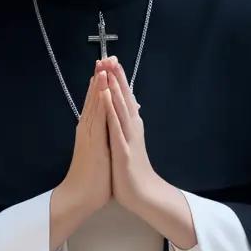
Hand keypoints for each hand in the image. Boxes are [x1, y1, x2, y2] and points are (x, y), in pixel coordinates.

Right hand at [60, 62, 112, 216]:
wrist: (79, 197)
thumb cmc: (92, 179)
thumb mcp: (102, 153)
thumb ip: (104, 139)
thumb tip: (110, 129)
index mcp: (91, 131)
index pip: (97, 103)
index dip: (101, 85)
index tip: (107, 68)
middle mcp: (87, 129)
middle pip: (93, 98)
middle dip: (99, 78)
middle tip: (103, 58)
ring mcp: (88, 134)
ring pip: (94, 104)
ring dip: (98, 85)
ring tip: (102, 66)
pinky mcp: (91, 141)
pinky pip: (96, 118)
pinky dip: (99, 102)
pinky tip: (102, 90)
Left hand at [99, 55, 159, 214]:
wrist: (142, 195)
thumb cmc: (132, 171)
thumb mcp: (128, 144)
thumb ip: (128, 127)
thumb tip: (130, 111)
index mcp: (130, 126)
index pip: (123, 98)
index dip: (118, 79)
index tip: (111, 60)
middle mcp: (131, 127)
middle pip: (123, 97)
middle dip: (117, 76)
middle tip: (110, 55)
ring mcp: (127, 137)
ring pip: (120, 107)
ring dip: (115, 87)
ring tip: (109, 69)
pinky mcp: (123, 149)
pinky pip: (116, 126)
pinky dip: (111, 109)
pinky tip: (107, 96)